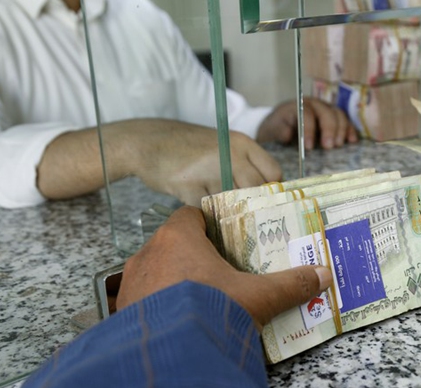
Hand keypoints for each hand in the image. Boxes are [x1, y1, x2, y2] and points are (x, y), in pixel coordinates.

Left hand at [116, 206, 332, 330]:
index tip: (224, 238)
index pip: (189, 215)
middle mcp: (147, 255)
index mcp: (178, 238)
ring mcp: (129, 284)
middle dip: (193, 258)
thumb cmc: (211, 311)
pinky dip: (157, 310)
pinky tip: (177, 327)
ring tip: (197, 305)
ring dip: (172, 284)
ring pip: (154, 274)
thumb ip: (290, 285)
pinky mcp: (121, 313)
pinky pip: (140, 303)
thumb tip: (322, 275)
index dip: (208, 224)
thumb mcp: (259, 298)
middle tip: (218, 275)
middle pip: (172, 245)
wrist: (169, 358)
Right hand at [128, 121, 281, 206]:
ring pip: (232, 202)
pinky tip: (198, 204)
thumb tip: (266, 196)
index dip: (271, 190)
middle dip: (251, 204)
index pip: (273, 173)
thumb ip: (244, 165)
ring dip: (227, 210)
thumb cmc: (188, 148)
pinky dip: (205, 212)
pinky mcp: (188, 185)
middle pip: (256, 190)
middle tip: (242, 212)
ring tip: (219, 208)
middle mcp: (229, 154)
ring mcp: (209, 169)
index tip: (263, 200)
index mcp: (242, 143)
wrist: (146, 142)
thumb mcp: (222, 146)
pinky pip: (206, 209)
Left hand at [256, 97, 358, 149]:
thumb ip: (278, 131)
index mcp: (298, 106)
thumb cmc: (276, 129)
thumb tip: (288, 133)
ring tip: (339, 145)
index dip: (309, 129)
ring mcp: (326, 111)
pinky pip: (345, 122)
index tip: (308, 147)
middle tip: (329, 147)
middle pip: (326, 112)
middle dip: (329, 129)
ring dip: (341, 130)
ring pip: (339, 115)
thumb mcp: (271, 130)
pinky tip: (352, 142)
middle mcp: (314, 105)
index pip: (307, 114)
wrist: (279, 127)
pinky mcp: (334, 120)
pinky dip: (350, 130)